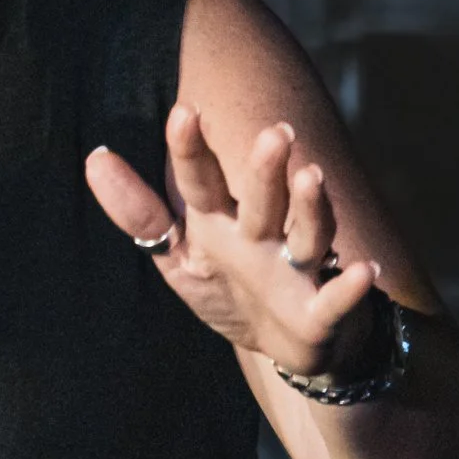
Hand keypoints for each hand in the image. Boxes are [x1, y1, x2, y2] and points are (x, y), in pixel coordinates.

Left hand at [86, 102, 384, 381]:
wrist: (293, 346)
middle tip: (274, 132)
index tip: (183, 112)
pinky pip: (338, 298)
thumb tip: (95, 158)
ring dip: (313, 207)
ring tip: (312, 176)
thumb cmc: (233, 289)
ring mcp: (297, 270)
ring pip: (308, 234)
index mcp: (221, 223)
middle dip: (268, 169)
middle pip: (264, 200)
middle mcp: (263, 236)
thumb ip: (140, 214)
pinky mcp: (324, 311)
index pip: (203, 182)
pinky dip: (350, 286)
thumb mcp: (180, 259)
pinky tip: (363, 269)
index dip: (192, 151)